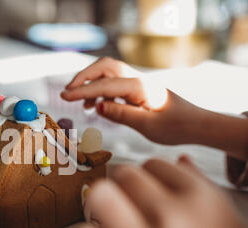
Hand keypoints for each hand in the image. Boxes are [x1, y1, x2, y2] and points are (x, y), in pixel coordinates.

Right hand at [61, 57, 211, 144]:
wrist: (197, 124)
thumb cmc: (176, 126)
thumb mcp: (147, 126)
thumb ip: (120, 114)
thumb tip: (96, 106)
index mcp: (140, 87)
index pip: (104, 85)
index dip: (82, 91)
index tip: (64, 97)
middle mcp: (138, 80)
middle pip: (104, 67)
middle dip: (83, 77)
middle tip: (67, 93)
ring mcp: (138, 82)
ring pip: (108, 72)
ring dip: (91, 82)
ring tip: (79, 102)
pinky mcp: (138, 88)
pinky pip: (114, 82)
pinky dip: (100, 89)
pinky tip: (95, 105)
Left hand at [75, 156, 244, 227]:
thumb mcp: (228, 227)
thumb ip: (203, 190)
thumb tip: (182, 163)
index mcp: (202, 205)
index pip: (155, 165)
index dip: (148, 175)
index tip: (146, 185)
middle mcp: (171, 221)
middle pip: (124, 176)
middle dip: (121, 185)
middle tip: (123, 199)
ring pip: (100, 197)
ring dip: (99, 205)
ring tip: (105, 215)